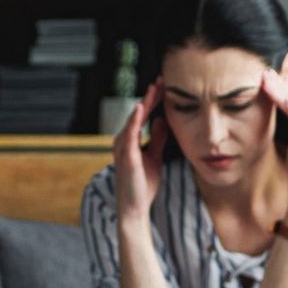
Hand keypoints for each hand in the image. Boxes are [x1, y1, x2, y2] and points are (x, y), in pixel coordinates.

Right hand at [113, 78, 167, 222]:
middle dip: (150, 96)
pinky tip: (141, 107)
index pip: (143, 115)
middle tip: (161, 80)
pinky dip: (135, 119)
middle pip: (138, 113)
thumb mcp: (155, 157)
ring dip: (144, 103)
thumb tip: (162, 120)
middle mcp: (123, 141)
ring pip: (134, 119)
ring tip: (154, 88)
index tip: (164, 86)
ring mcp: (123, 147)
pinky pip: (130, 133)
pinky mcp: (126, 155)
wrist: (135, 207)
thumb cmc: (143, 185)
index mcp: (131, 141)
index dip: (153, 100)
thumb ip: (157, 139)